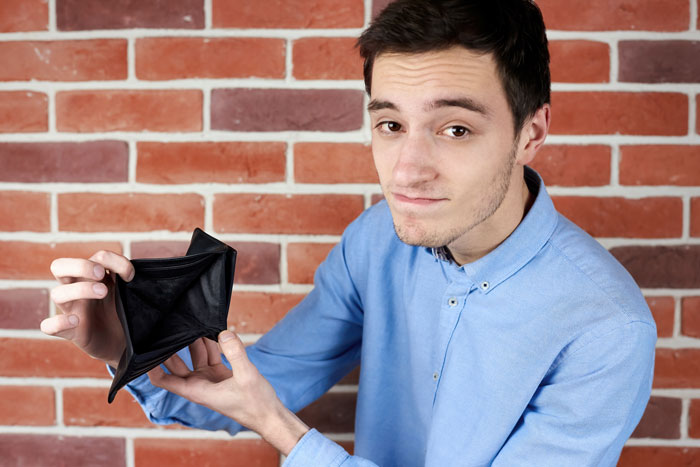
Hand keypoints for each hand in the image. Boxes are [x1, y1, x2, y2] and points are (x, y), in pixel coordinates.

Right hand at [41, 250, 134, 367]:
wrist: (123, 342)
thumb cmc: (122, 312)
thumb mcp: (126, 293)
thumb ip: (126, 280)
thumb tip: (130, 271)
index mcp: (93, 277)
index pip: (93, 257)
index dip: (112, 260)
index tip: (130, 275)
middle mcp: (77, 289)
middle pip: (59, 266)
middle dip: (80, 265)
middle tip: (100, 273)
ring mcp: (72, 310)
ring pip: (57, 294)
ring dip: (80, 289)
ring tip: (102, 292)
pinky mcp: (71, 332)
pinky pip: (49, 326)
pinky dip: (58, 322)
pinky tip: (76, 321)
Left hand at [148, 332, 309, 455]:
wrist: (269, 415)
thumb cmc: (255, 404)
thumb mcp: (246, 376)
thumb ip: (235, 353)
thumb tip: (224, 333)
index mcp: (196, 390)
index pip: (164, 380)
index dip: (152, 367)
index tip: (144, 352)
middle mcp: (199, 384)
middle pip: (176, 364)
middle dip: (171, 347)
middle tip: (167, 327)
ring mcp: (209, 379)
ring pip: (195, 356)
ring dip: (193, 341)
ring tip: (189, 322)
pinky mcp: (220, 374)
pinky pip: (211, 355)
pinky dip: (211, 343)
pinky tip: (211, 330)